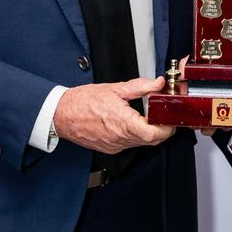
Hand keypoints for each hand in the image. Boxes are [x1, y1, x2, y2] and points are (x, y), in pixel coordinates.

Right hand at [54, 77, 174, 153]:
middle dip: (162, 130)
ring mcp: (115, 145)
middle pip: (151, 141)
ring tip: (149, 117)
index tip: (170, 118)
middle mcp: (119, 138)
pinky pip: (130, 144)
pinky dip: (137, 136)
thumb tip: (157, 83)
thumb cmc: (83, 101)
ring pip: (142, 144)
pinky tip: (133, 124)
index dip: (167, 128)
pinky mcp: (110, 148)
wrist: (62, 114)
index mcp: (122, 122)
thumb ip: (140, 86)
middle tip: (164, 116)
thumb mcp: (115, 88)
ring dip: (150, 133)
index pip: (153, 134)